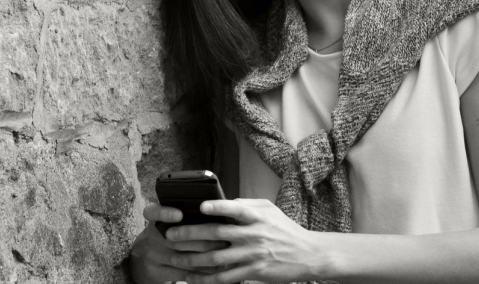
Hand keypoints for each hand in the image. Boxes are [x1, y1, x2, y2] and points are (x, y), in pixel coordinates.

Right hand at [129, 203, 230, 283]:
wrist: (140, 261)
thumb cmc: (162, 237)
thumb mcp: (164, 225)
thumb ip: (183, 218)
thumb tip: (214, 213)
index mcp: (153, 221)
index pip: (154, 212)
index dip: (165, 213)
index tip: (179, 214)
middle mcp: (150, 238)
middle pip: (180, 238)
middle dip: (206, 239)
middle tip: (225, 239)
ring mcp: (152, 256)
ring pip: (185, 258)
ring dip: (209, 257)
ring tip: (225, 254)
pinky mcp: (156, 272)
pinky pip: (184, 274)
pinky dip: (202, 272)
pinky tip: (215, 269)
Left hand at [164, 199, 330, 283]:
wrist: (308, 255)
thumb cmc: (285, 230)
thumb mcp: (269, 210)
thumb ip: (245, 205)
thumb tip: (220, 202)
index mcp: (257, 216)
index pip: (236, 209)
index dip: (218, 207)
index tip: (201, 206)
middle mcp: (254, 235)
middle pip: (217, 234)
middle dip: (190, 234)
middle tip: (170, 234)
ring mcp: (253, 255)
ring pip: (216, 259)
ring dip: (192, 259)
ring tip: (174, 258)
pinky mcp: (254, 273)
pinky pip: (225, 278)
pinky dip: (206, 280)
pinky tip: (191, 279)